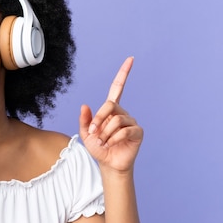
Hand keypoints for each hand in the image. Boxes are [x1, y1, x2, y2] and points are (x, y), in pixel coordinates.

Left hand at [79, 57, 142, 172]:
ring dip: (105, 134)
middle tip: (94, 133)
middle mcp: (122, 112)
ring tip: (104, 143)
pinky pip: (124, 131)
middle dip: (99, 119)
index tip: (131, 59)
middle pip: (109, 106)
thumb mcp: (86, 134)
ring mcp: (131, 121)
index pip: (118, 87)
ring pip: (115, 121)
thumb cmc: (98, 148)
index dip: (124, 73)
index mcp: (110, 110)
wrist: (108, 164)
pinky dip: (114, 139)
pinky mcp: (137, 132)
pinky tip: (112, 145)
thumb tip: (85, 105)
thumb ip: (85, 120)